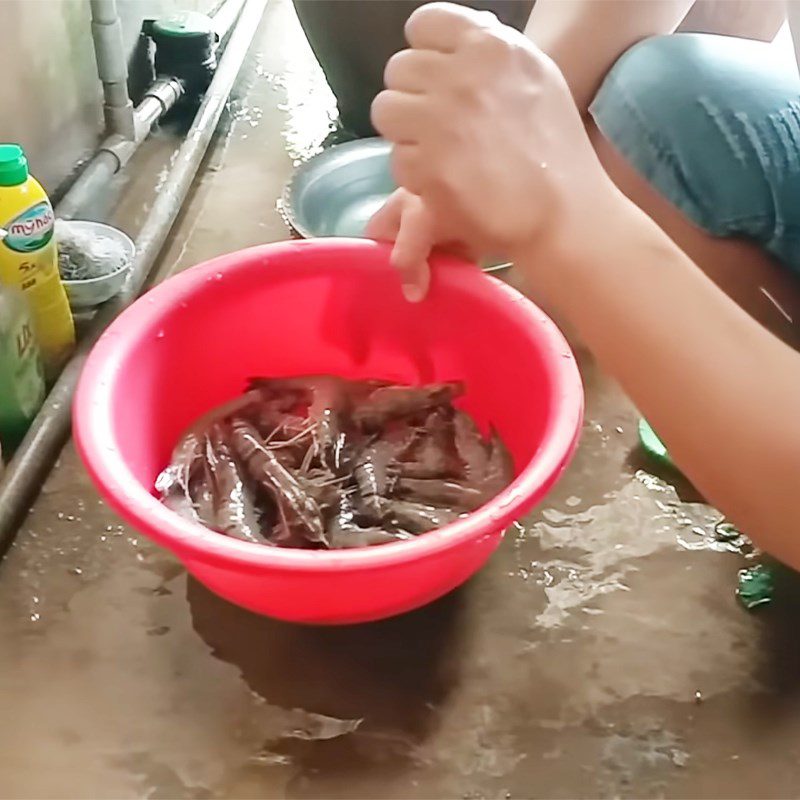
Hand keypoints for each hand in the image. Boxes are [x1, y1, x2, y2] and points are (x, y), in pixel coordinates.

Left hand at [370, 2, 610, 295]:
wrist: (561, 211)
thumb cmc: (554, 149)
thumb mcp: (536, 76)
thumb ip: (489, 54)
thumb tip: (449, 43)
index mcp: (490, 46)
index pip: (424, 23)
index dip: (424, 53)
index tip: (435, 78)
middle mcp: (460, 77)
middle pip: (398, 69)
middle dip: (412, 96)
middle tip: (435, 124)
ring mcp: (440, 122)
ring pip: (386, 111)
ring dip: (404, 132)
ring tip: (435, 152)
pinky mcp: (426, 167)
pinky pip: (396, 158)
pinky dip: (414, 173)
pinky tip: (443, 181)